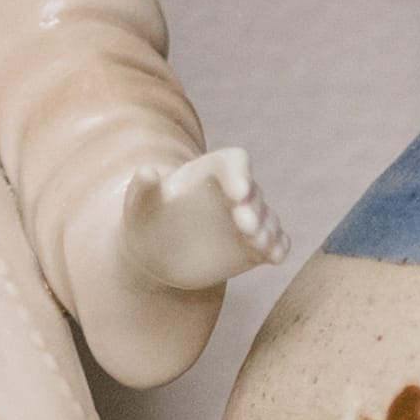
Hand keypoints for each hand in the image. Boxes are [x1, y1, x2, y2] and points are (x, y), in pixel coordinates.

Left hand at [111, 146, 284, 303]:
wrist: (154, 252)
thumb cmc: (146, 218)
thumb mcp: (139, 204)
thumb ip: (143, 187)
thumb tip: (146, 172)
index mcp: (208, 173)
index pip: (234, 162)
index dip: (239, 173)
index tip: (239, 192)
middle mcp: (233, 193)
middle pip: (254, 193)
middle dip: (253, 208)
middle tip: (246, 225)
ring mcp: (246, 219)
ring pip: (268, 218)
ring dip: (267, 229)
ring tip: (258, 242)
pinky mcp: (253, 246)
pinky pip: (277, 241)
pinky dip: (280, 246)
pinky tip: (275, 257)